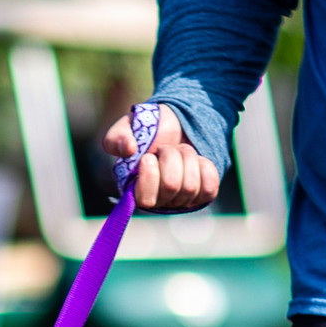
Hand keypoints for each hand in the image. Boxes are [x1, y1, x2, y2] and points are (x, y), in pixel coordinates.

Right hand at [101, 104, 218, 213]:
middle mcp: (158, 202)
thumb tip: (128, 149)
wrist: (177, 125)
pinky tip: (197, 160)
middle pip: (171, 186)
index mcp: (135, 191)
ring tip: (180, 151)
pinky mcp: (203, 195)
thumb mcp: (126, 128)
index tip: (148, 156)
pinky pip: (210, 188)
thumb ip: (116, 138)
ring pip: (191, 187)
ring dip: (188, 158)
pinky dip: (205, 167)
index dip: (149, 175)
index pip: (145, 200)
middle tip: (167, 148)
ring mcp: (181, 200)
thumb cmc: (147, 130)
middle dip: (171, 158)